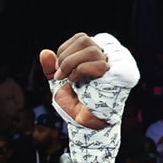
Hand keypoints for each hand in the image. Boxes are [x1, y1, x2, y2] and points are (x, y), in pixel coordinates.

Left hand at [41, 32, 138, 162]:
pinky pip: (100, 64)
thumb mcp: (58, 84)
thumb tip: (44, 52)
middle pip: (85, 39)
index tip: (58, 70)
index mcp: (93, 56)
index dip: (64, 50)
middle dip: (66, 57)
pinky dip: (81, 70)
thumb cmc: (75, 105)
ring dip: (71, 64)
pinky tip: (76, 81)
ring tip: (67, 79)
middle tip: (60, 75)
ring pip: (92, 50)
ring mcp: (113, 67)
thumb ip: (51, 68)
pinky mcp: (118, 78)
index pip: (80, 38)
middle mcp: (105, 58)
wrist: (83, 124)